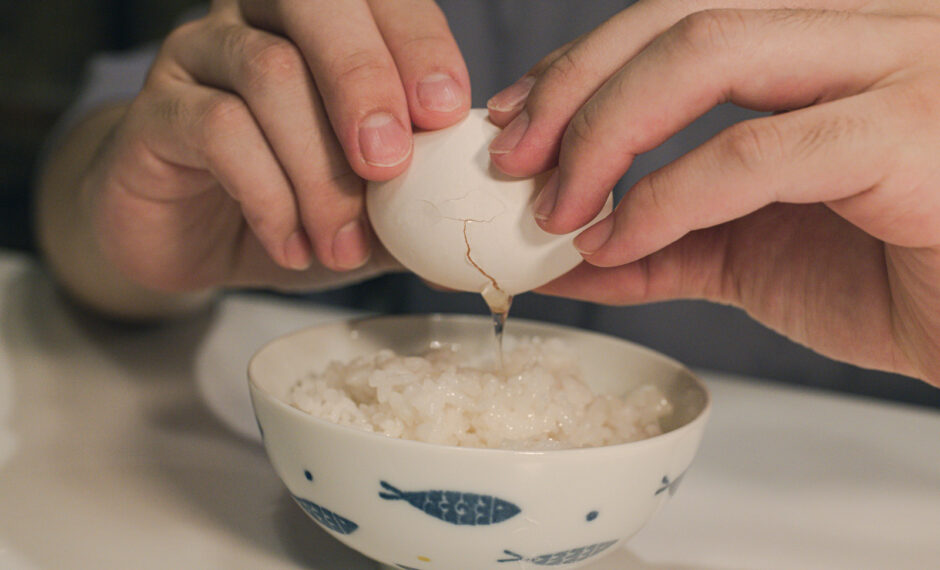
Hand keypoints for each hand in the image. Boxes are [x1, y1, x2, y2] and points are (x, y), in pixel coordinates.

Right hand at [89, 0, 468, 290]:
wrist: (192, 241)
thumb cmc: (291, 208)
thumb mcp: (367, 211)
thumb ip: (418, 208)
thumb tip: (471, 243)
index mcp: (324, 25)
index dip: (419, 44)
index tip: (447, 113)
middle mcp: (259, 20)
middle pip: (317, 4)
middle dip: (365, 81)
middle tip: (390, 163)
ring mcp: (201, 55)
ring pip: (270, 72)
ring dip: (319, 170)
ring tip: (343, 245)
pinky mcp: (158, 110)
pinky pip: (218, 129)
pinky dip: (269, 196)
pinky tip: (292, 245)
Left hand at [485, 0, 939, 384]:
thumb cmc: (897, 277)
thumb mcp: (749, 251)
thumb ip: (658, 240)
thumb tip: (561, 254)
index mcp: (822, 38)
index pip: (677, 16)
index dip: (580, 62)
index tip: (512, 119)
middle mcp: (861, 24)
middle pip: (681, 16)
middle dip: (575, 88)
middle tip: (511, 160)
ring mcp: (894, 62)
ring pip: (710, 52)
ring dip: (607, 131)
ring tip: (554, 207)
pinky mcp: (906, 131)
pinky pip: (753, 151)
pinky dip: (666, 197)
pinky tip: (618, 239)